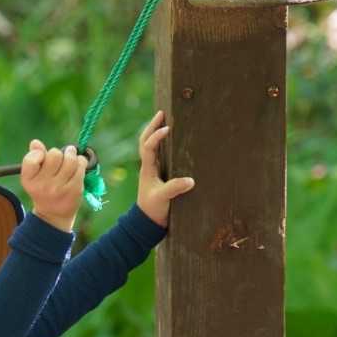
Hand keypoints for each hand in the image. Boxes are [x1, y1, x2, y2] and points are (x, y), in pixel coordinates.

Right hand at [21, 139, 87, 231]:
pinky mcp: (74, 189)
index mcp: (29, 180)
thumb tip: (35, 142)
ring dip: (71, 154)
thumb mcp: (34, 177)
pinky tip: (79, 164)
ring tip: (71, 155)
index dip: (39, 153)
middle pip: (54, 155)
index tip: (43, 157)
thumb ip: (33, 158)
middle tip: (60, 157)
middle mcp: (43, 185)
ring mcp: (59, 188)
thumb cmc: (43, 190)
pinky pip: (80, 167)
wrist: (53, 215)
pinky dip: (81, 162)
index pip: (32, 158)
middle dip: (58, 153)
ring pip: (70, 159)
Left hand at [137, 111, 194, 227]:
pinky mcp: (160, 176)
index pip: (148, 147)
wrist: (148, 223)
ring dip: (156, 132)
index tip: (167, 129)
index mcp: (147, 169)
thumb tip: (190, 180)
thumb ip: (175, 188)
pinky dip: (163, 145)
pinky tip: (173, 140)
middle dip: (152, 126)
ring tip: (167, 120)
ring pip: (152, 146)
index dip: (155, 136)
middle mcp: (149, 167)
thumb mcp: (163, 198)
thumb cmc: (153, 210)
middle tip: (162, 112)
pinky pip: (160, 155)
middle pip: (146, 141)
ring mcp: (153, 170)